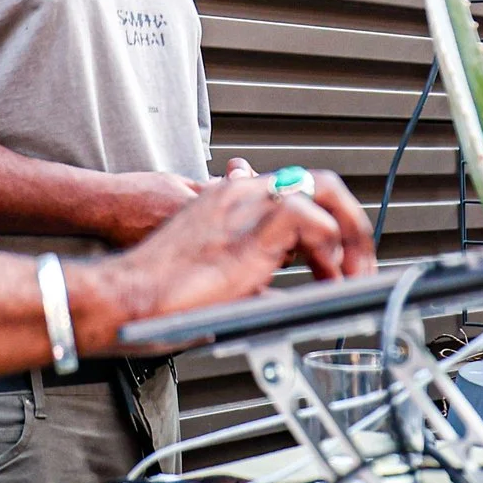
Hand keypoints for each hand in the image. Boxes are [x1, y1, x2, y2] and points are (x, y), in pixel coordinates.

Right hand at [79, 169, 378, 336]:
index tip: (339, 261)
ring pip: (323, 192)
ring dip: (348, 237)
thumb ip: (248, 271)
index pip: (296, 191)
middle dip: (349, 224)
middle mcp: (241, 195)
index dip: (327, 224)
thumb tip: (276, 292)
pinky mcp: (250, 233)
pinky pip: (308, 218)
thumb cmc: (156, 296)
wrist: (124, 299)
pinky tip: (327, 275)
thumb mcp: (214, 276)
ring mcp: (246, 208)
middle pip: (319, 183)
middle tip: (358, 267)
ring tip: (350, 277)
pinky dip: (328, 245)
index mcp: (230, 200)